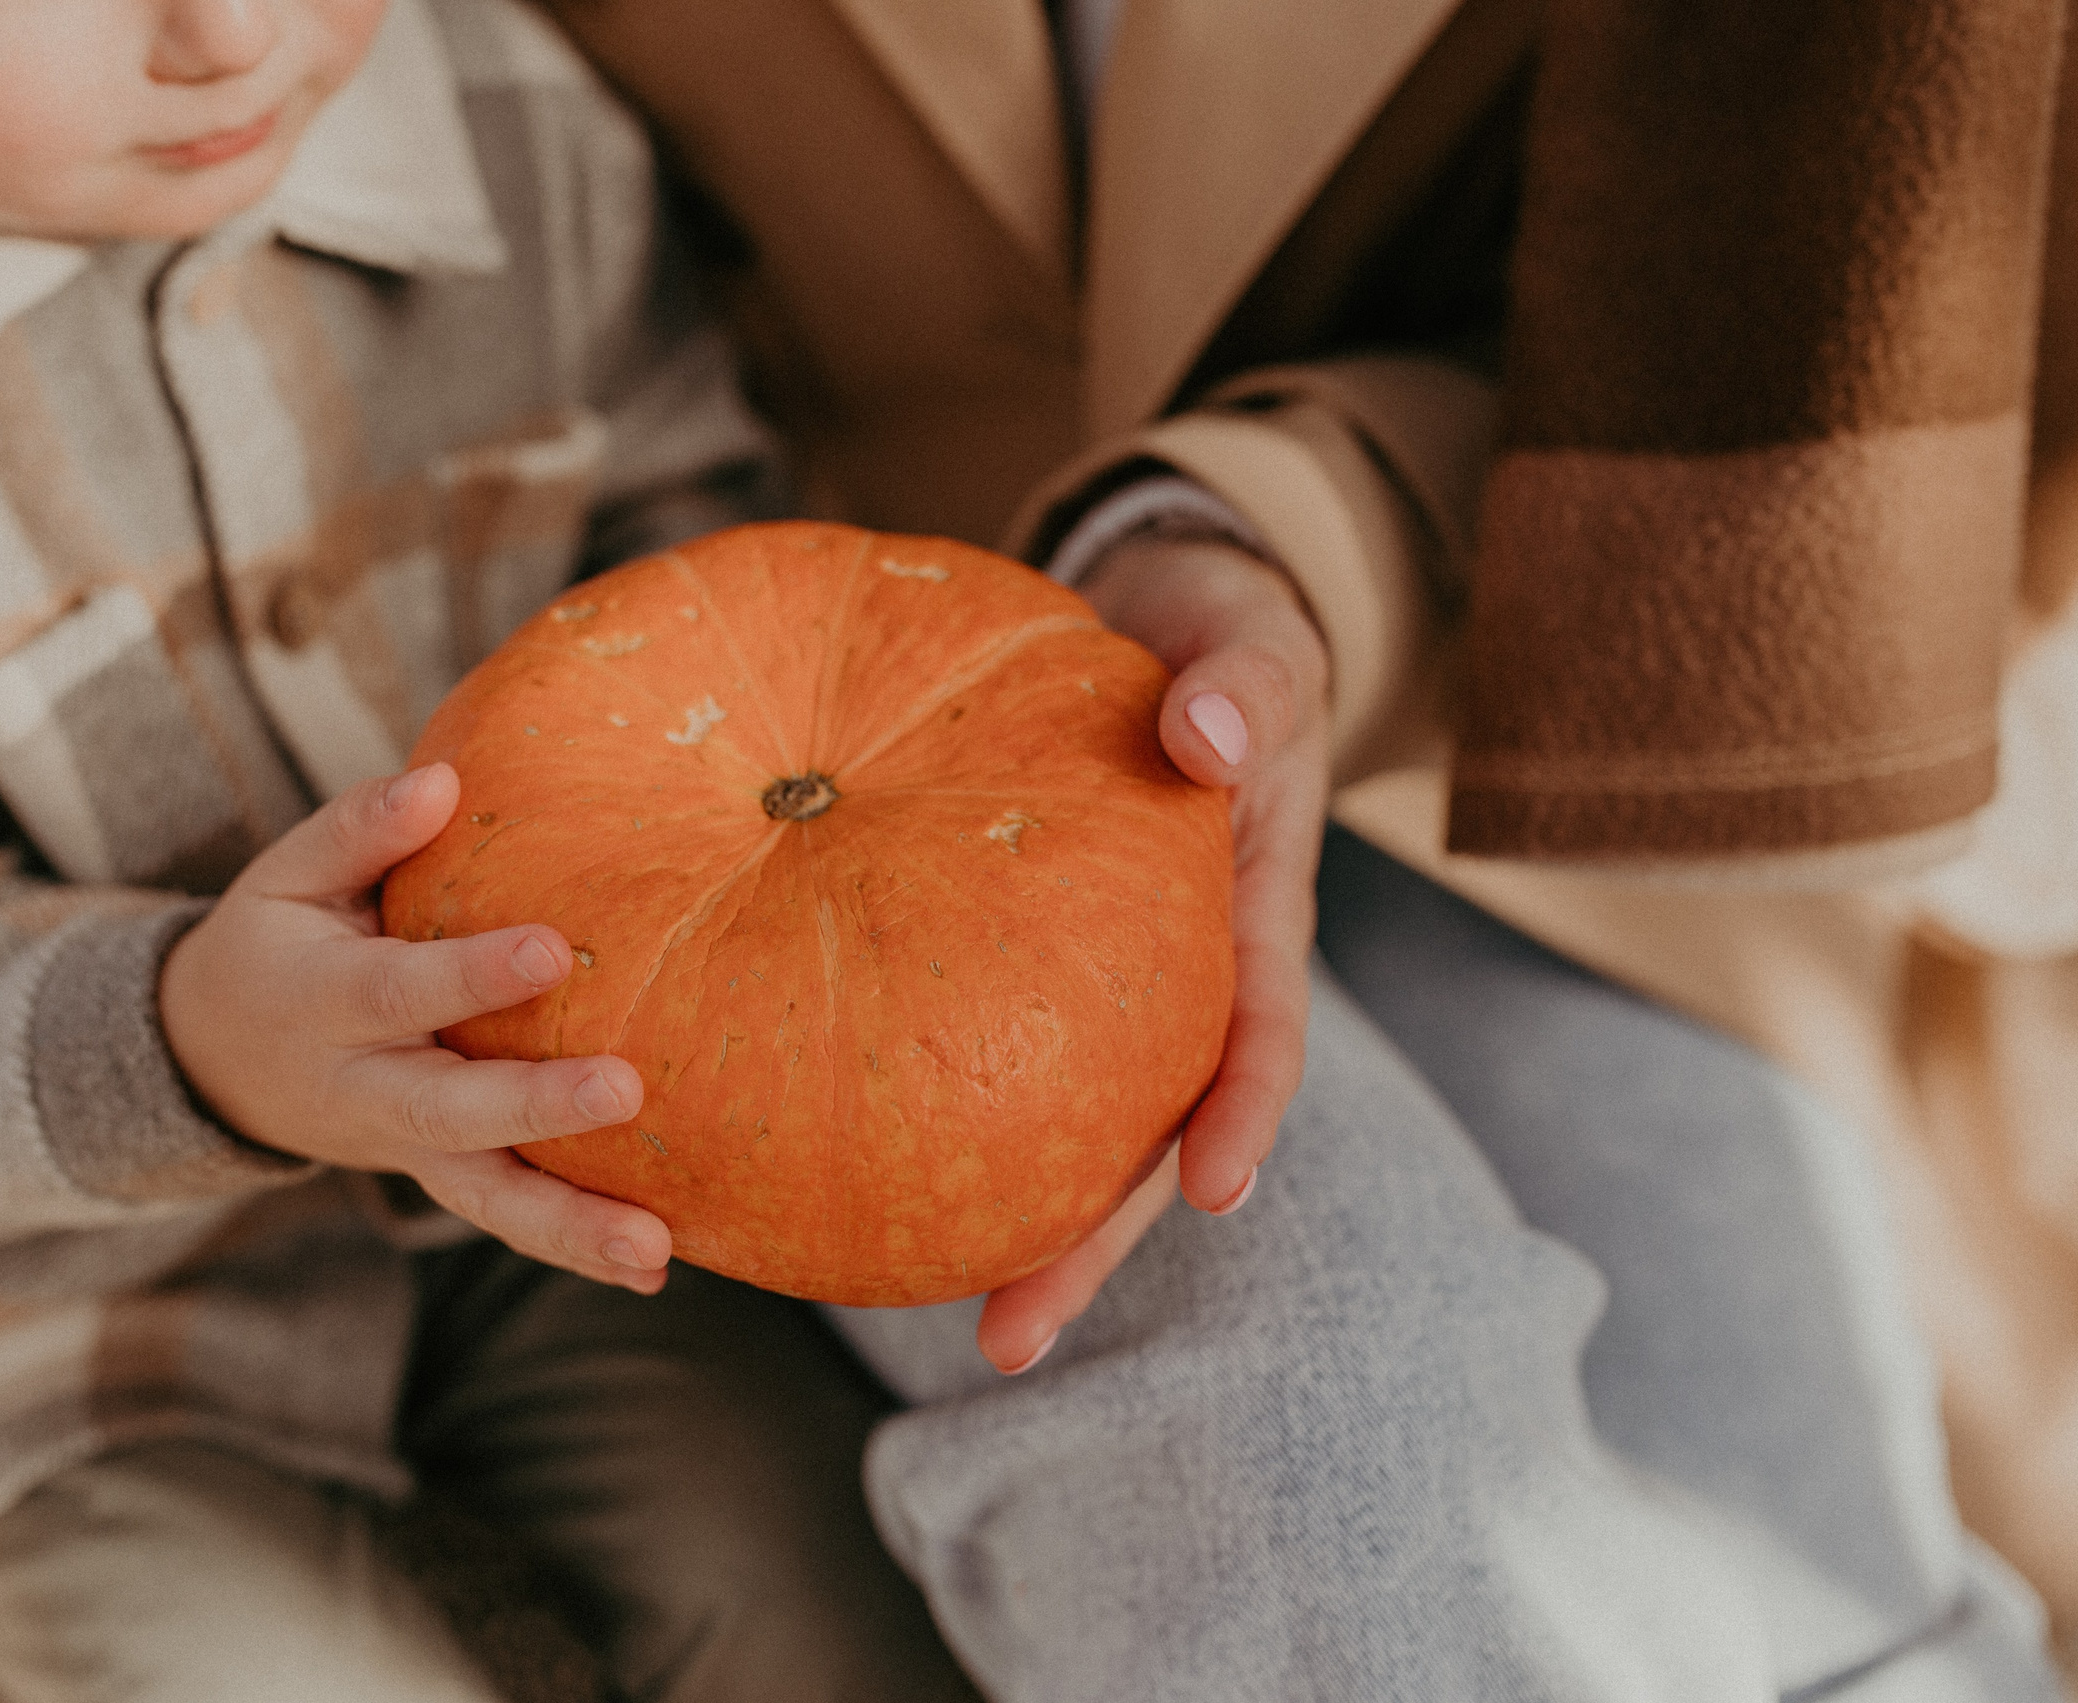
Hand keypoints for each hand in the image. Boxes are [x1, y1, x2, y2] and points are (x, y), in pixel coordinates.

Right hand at [160, 764, 671, 1292]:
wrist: (213, 1059)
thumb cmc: (275, 943)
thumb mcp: (285, 877)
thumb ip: (359, 830)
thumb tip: (443, 782)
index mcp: (321, 1002)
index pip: (398, 992)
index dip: (470, 975)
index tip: (551, 947)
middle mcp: (361, 1089)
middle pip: (449, 1112)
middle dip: (535, 1107)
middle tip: (623, 1090)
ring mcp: (400, 1148)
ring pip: (483, 1196)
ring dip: (569, 1226)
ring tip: (650, 1247)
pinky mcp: (435, 1177)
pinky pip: (504, 1215)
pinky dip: (573, 1248)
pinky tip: (653, 1265)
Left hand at [977, 535, 1328, 1372]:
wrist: (1168, 620)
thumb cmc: (1226, 645)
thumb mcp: (1256, 648)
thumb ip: (1249, 686)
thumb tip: (1205, 729)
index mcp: (1251, 917)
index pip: (1261, 1033)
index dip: (1242, 1115)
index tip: (1214, 1191)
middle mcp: (1179, 975)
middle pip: (1145, 1139)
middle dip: (1089, 1245)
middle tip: (1012, 1336)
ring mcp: (1104, 979)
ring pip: (1063, 1122)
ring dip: (1010, 1225)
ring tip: (936, 1320)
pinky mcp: (1023, 959)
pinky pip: (982, 1042)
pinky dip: (932, 1114)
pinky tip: (848, 1175)